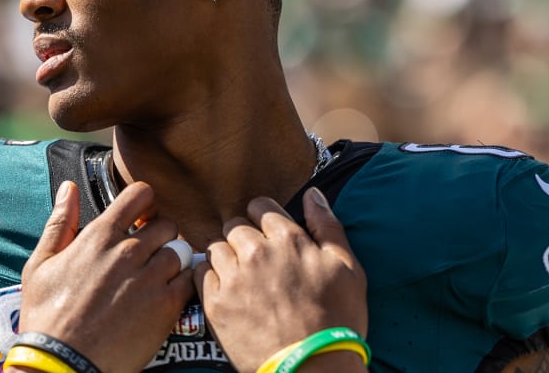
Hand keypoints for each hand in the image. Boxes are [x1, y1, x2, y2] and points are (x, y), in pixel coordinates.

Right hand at [19, 181, 194, 372]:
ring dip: (171, 262)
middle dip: (159, 236)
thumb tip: (68, 189)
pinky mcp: (167, 306)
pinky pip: (190, 280)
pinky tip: (165, 297)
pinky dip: (182, 285)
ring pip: (181, 252)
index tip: (141, 218)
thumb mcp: (40, 265)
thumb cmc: (47, 318)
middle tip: (148, 256)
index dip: (145, 203)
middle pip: (166, 224)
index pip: (141, 195)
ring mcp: (150, 278)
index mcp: (100, 237)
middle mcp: (129, 252)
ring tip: (154, 280)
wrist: (63, 365)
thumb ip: (60, 223)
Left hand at [194, 187, 367, 372]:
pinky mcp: (215, 303)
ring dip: (226, 255)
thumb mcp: (347, 268)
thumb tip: (313, 194)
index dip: (265, 219)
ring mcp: (232, 277)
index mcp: (288, 239)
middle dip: (244, 236)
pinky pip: (201, 273)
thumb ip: (328, 225)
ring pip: (216, 246)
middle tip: (256, 258)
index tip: (268, 235)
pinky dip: (211, 276)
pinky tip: (227, 289)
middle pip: (235, 225)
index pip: (261, 207)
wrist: (312, 366)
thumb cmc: (336, 319)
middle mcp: (255, 252)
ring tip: (240, 275)